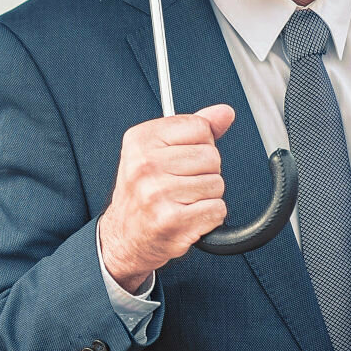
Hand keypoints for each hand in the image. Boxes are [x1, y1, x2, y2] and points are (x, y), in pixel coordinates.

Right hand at [98, 104, 234, 292]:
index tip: (181, 157)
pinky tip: (188, 217)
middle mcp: (145, 164)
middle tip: (181, 183)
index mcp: (141, 140)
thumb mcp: (159, 151)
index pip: (199, 127)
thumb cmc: (144, 192)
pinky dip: (209, 217)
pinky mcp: (172, 220)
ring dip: (207, 196)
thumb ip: (194, 129)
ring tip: (183, 201)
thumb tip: (224, 113)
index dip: (200, 143)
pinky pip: (217, 210)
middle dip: (205, 172)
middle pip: (211, 156)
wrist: (126, 237)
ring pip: (217, 184)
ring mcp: (157, 192)